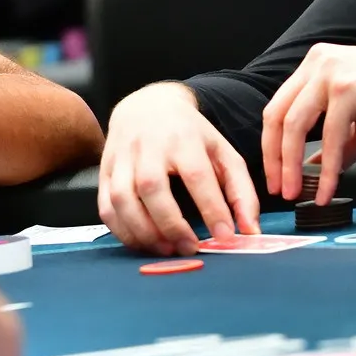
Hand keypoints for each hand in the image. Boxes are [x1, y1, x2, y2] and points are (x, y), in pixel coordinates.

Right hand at [98, 83, 259, 254]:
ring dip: (145, 232)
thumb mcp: (221, 152)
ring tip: (167, 249)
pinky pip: (106, 208)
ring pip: (124, 200)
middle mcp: (149, 146)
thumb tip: (250, 229)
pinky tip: (143, 241)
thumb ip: (240, 190)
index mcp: (184, 138)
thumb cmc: (189, 135)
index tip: (225, 236)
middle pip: (153, 188)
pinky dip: (123, 232)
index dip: (211, 208)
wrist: (147, 106)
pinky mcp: (105, 172)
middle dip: (172, 225)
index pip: (197, 175)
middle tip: (190, 248)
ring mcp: (122, 158)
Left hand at [264, 42, 355, 204]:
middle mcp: (320, 60)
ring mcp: (334, 70)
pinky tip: (328, 188)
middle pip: (277, 116)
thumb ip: (337, 144)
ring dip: (291, 166)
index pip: (279, 107)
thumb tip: (311, 168)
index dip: (272, 146)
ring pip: (294, 125)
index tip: (276, 176)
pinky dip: (327, 168)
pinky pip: (329, 135)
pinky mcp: (351, 86)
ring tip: (297, 193)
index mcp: (319, 63)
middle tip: (280, 190)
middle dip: (274, 159)